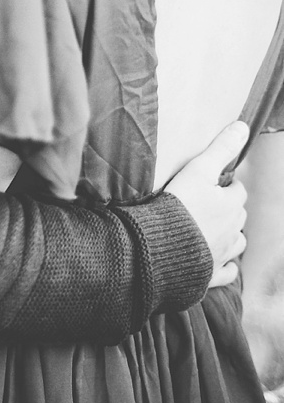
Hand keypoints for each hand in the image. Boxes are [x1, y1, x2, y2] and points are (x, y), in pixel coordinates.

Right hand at [168, 119, 247, 288]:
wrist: (160, 248)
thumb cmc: (179, 206)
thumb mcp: (198, 169)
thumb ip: (221, 147)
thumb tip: (243, 127)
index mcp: (231, 207)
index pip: (238, 190)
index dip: (228, 184)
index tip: (215, 181)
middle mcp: (232, 232)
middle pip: (239, 216)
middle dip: (230, 208)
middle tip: (211, 202)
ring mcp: (222, 256)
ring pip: (237, 244)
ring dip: (231, 235)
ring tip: (217, 228)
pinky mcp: (210, 275)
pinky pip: (227, 272)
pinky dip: (227, 266)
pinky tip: (219, 259)